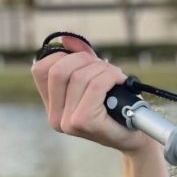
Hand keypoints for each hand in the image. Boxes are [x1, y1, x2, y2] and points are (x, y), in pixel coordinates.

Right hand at [31, 40, 153, 155]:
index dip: (61, 56)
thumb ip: (80, 61)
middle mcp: (55, 117)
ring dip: (102, 69)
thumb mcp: (95, 80)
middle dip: (84, 60)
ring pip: (79, 76)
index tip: (83, 60)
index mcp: (52, 107)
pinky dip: (111, 76)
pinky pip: (96, 85)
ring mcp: (68, 122)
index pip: (40, 70)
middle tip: (104, 67)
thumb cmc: (118, 109)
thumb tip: (66, 39)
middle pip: (58, 70)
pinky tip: (121, 81)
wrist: (136, 137)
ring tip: (116, 76)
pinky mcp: (85, 122)